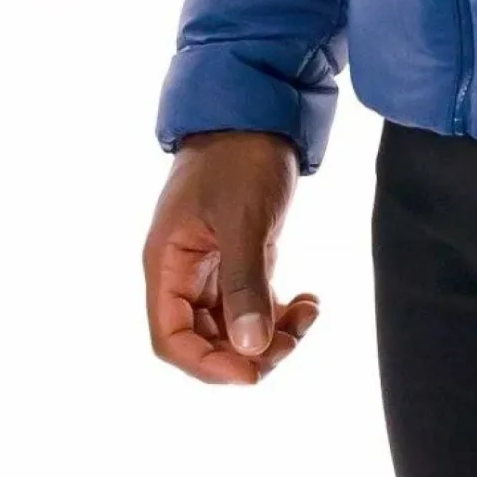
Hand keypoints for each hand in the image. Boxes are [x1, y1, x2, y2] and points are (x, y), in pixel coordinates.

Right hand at [143, 130, 318, 385]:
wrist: (258, 107)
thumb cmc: (240, 156)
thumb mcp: (243, 219)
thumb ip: (244, 284)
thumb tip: (250, 350)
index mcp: (168, 263)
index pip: (170, 339)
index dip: (207, 364)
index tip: (251, 370)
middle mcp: (183, 271)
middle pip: (203, 339)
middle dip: (246, 351)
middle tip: (291, 340)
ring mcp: (211, 264)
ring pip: (231, 325)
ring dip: (268, 333)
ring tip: (307, 316)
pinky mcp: (238, 255)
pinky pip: (251, 303)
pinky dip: (278, 312)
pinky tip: (308, 302)